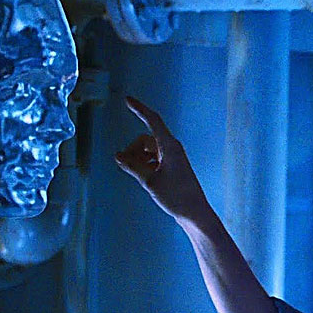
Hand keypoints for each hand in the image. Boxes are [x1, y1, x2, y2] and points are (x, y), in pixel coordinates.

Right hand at [115, 96, 209, 220]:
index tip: (127, 99)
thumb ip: (133, 167)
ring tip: (140, 177)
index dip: (139, 109)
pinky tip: (144, 178)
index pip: (153, 120)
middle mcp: (172, 148)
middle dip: (132, 150)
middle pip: (144, 140)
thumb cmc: (176, 197)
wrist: (194, 213)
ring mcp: (172, 158)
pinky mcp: (172, 167)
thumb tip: (118, 155)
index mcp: (170, 146)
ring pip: (147, 150)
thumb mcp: (150, 181)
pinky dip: (144, 165)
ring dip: (138, 159)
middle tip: (126, 167)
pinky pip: (152, 159)